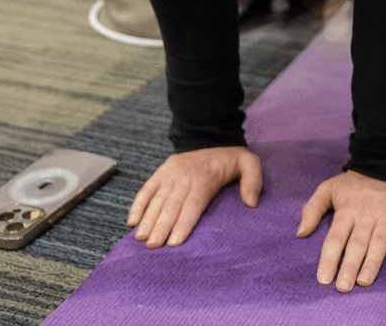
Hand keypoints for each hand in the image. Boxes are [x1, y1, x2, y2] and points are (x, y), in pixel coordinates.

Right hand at [129, 147, 262, 248]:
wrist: (212, 138)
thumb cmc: (232, 160)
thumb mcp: (250, 164)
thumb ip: (253, 182)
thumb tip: (251, 203)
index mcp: (205, 177)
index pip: (193, 204)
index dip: (183, 224)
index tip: (174, 242)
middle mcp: (185, 176)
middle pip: (172, 205)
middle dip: (161, 227)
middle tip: (153, 246)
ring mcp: (171, 173)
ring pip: (157, 199)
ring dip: (148, 219)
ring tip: (141, 239)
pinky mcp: (162, 171)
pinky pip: (147, 189)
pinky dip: (138, 204)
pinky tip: (132, 221)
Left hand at [297, 170, 385, 292]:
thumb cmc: (355, 182)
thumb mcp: (328, 188)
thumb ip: (312, 209)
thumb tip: (300, 233)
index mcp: (347, 210)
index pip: (336, 238)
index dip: (329, 259)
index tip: (323, 280)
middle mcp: (367, 214)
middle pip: (357, 244)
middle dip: (349, 266)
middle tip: (343, 288)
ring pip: (379, 241)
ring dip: (372, 262)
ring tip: (364, 281)